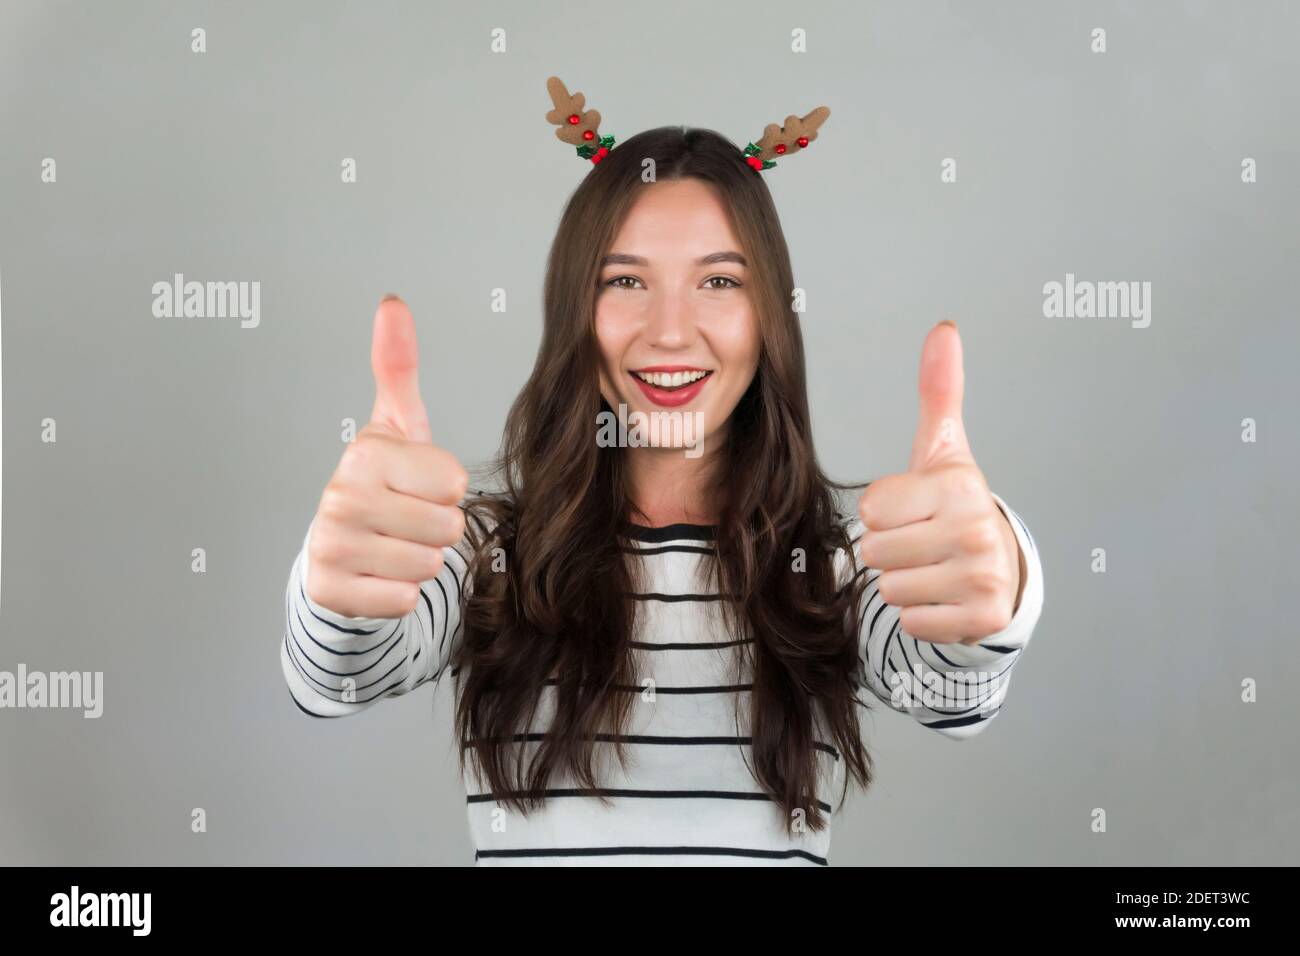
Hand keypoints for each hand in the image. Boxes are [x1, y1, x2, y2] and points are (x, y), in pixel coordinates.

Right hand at [305, 295, 468, 618]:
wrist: (336, 552)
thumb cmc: (381, 486)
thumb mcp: (396, 426)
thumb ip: (397, 366)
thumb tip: (391, 301)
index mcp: (365, 453)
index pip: (455, 484)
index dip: (446, 490)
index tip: (416, 486)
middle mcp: (340, 497)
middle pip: (447, 528)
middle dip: (437, 530)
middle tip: (406, 521)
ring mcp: (330, 546)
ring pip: (429, 566)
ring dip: (420, 562)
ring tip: (392, 545)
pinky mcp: (330, 590)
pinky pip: (404, 600)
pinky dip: (400, 594)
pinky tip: (377, 575)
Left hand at [857, 321, 1022, 644]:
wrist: (1001, 566)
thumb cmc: (954, 505)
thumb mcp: (943, 449)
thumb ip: (938, 391)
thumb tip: (944, 328)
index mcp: (958, 487)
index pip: (871, 509)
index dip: (883, 512)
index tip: (913, 509)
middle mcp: (975, 530)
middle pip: (875, 552)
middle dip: (890, 550)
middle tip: (923, 542)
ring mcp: (983, 577)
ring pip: (890, 589)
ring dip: (903, 584)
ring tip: (933, 567)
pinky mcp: (982, 619)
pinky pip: (911, 622)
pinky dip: (922, 616)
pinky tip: (945, 596)